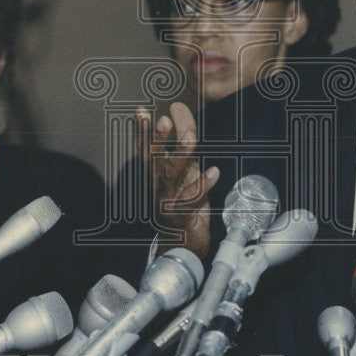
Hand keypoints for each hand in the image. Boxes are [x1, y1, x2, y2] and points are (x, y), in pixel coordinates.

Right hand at [136, 103, 218, 258]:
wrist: (182, 245)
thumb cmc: (182, 203)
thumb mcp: (183, 169)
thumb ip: (182, 142)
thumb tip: (179, 111)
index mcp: (157, 173)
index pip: (147, 147)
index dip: (143, 130)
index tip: (141, 110)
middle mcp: (159, 184)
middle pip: (155, 158)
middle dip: (157, 139)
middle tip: (163, 120)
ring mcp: (169, 199)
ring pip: (172, 175)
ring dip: (181, 155)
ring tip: (190, 138)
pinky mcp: (182, 214)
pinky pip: (193, 198)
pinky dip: (203, 184)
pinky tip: (214, 173)